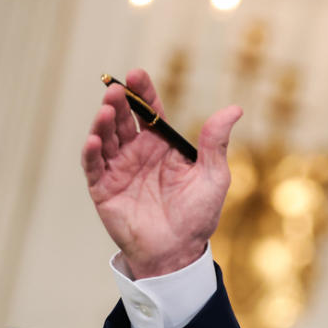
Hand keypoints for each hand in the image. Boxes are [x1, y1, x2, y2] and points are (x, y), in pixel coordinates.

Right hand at [81, 68, 241, 278]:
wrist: (179, 252)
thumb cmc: (198, 215)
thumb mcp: (213, 176)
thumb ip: (216, 142)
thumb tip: (235, 108)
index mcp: (163, 146)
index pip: (151, 112)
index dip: (143, 93)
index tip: (137, 74)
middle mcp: (138, 153)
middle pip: (124, 120)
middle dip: (119, 103)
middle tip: (118, 90)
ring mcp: (119, 170)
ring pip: (106, 138)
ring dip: (103, 123)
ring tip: (106, 109)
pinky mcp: (104, 189)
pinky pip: (93, 167)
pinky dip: (91, 153)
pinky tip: (94, 140)